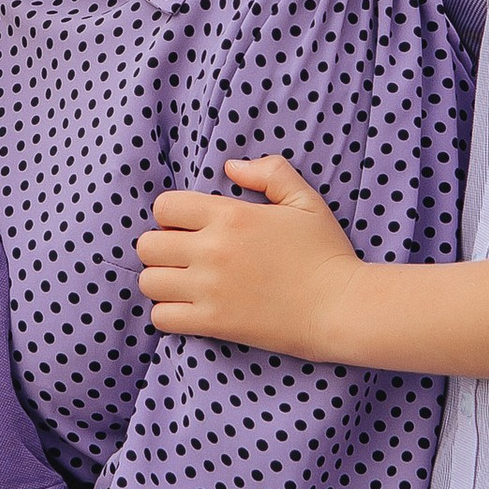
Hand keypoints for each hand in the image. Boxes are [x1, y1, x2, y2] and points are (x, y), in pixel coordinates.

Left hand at [138, 153, 369, 358]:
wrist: (341, 307)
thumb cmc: (326, 253)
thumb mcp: (305, 201)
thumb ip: (270, 173)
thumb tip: (231, 166)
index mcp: (231, 215)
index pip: (164, 207)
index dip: (171, 216)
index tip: (189, 228)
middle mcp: (213, 250)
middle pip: (147, 245)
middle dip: (160, 248)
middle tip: (183, 258)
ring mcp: (210, 288)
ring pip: (149, 282)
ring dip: (161, 282)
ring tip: (183, 284)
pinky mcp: (214, 322)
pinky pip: (162, 317)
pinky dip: (168, 314)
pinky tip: (189, 309)